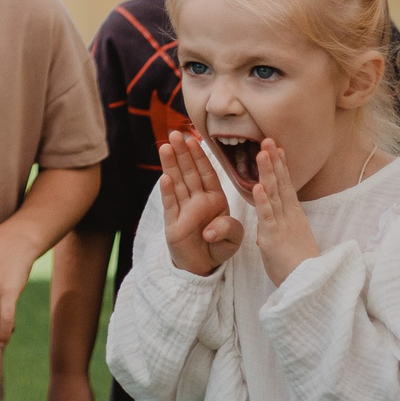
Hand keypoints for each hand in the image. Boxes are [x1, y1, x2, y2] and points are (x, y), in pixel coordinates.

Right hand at [159, 132, 238, 277]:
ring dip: (171, 165)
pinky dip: (168, 192)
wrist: (204, 267)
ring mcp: (184, 210)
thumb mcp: (234, 239)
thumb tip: (210, 230)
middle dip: (182, 153)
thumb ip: (229, 229)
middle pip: (189, 173)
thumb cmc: (219, 247)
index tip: (193, 140)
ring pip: (177, 183)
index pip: (206, 173)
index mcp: (214, 199)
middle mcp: (197, 201)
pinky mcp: (173, 224)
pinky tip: (165, 178)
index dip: (200, 157)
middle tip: (175, 133)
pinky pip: (171, 205)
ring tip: (165, 147)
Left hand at [251, 138, 318, 284]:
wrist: (308, 287)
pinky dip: (263, 201)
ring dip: (268, 173)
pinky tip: (258, 186)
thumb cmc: (299, 266)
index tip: (277, 147)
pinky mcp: (274, 239)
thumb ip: (285, 221)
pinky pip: (268, 217)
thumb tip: (278, 208)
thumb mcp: (292, 237)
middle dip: (274, 161)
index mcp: (294, 215)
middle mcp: (289, 216)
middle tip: (268, 138)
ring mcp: (282, 226)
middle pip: (281, 184)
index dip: (281, 166)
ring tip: (262, 153)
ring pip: (274, 195)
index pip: (286, 186)